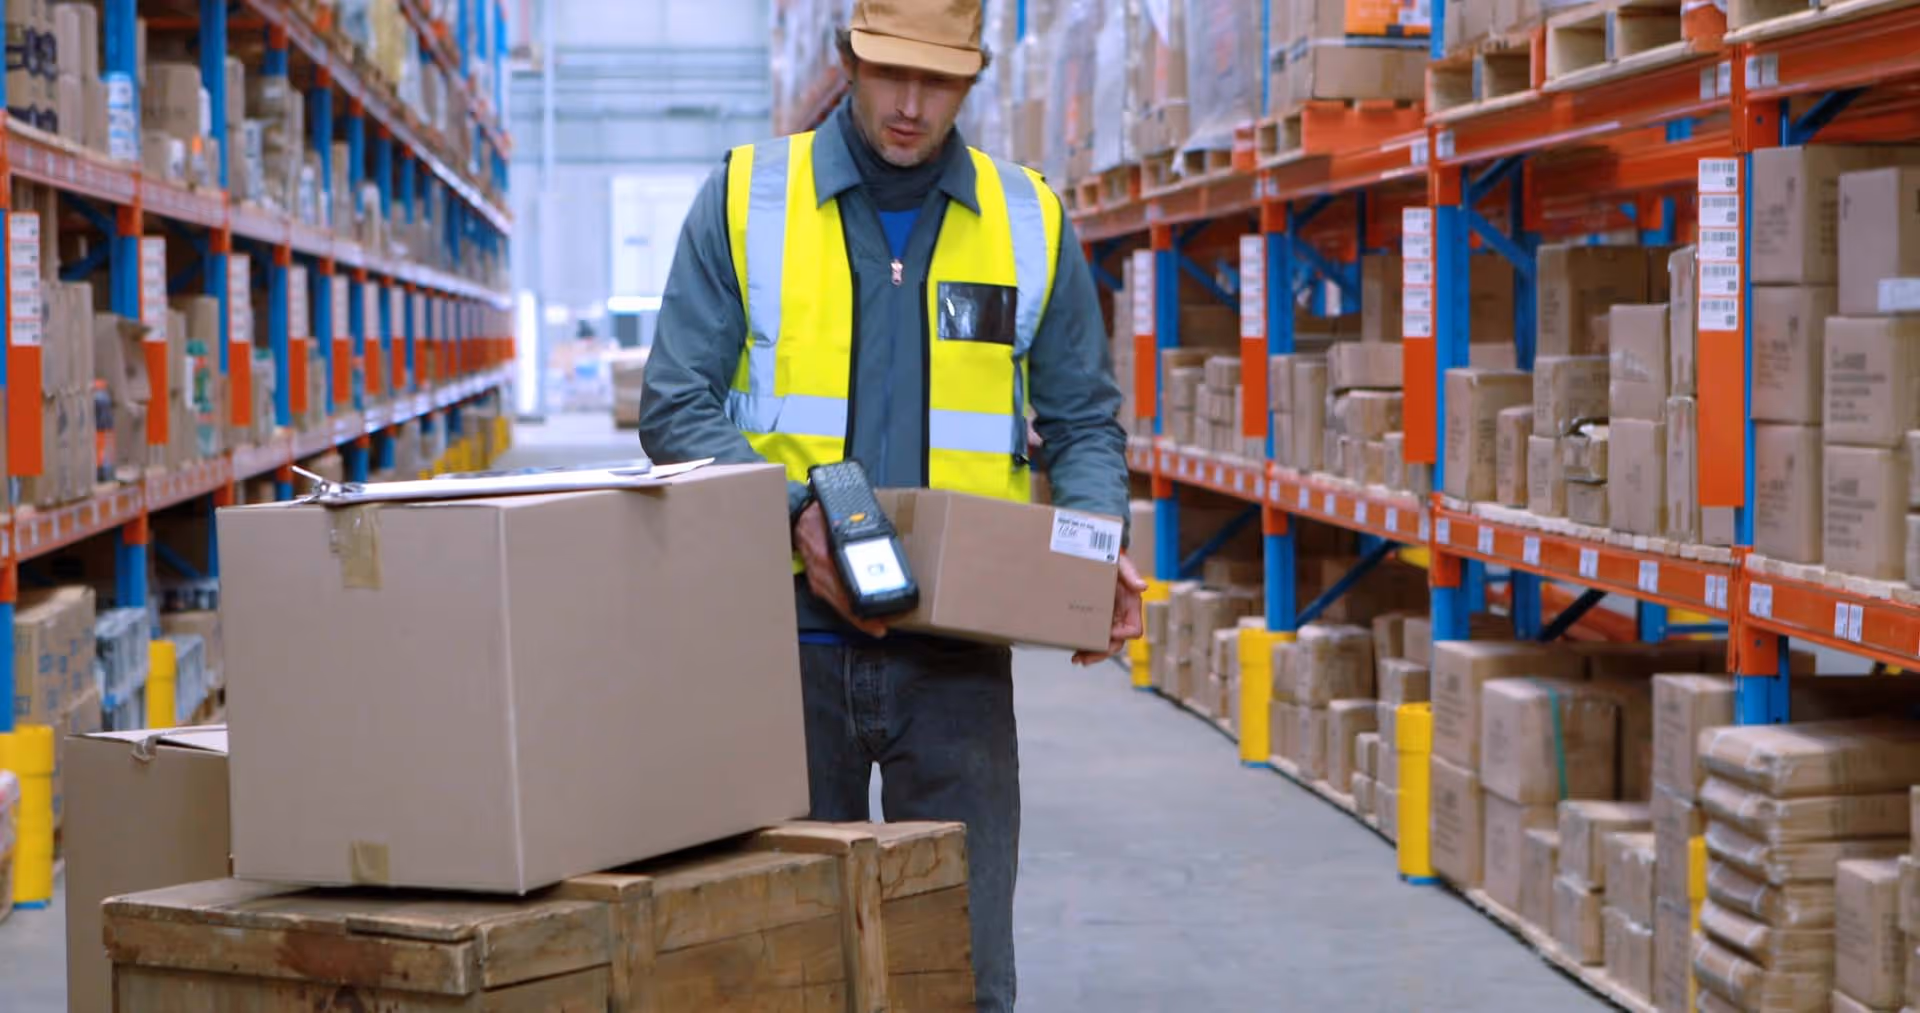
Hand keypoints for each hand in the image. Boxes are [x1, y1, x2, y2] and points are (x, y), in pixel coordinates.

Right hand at [793, 501, 889, 637]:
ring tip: (874, 623)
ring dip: (855, 616)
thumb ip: (861, 530)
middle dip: (863, 620)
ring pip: (837, 606)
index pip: (848, 595)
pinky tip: (857, 610)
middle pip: (843, 607)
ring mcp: (816, 579)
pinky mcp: (816, 580)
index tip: (879, 623)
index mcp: (828, 560)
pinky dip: (845, 607)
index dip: (863, 614)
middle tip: (881, 628)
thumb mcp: (842, 521)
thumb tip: (883, 539)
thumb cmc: (820, 516)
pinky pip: (831, 598)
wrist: (798, 515)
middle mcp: (820, 574)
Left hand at [1073, 553, 1147, 665]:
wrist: (1094, 552)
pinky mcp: (1095, 617)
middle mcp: (1121, 615)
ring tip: (1077, 659)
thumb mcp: (1121, 563)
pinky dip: (1085, 645)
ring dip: (1092, 653)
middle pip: (1117, 642)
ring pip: (1104, 643)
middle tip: (1084, 659)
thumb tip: (1142, 587)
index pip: (1133, 630)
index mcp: (1131, 605)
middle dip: (1102, 652)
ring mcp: (1108, 618)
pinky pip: (1093, 636)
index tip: (1108, 632)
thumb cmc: (1110, 558)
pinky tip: (1074, 650)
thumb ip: (1130, 573)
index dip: (1121, 635)